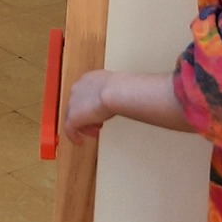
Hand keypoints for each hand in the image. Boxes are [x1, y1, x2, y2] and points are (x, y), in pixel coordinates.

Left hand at [62, 68, 192, 140]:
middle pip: (78, 104)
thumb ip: (131, 90)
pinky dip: (74, 136)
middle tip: (98, 125)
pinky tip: (80, 143)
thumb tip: (151, 92)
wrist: (117, 92)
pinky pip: (69, 129)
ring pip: (73, 116)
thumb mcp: (128, 86)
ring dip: (85, 125)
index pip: (87, 91)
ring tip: (95, 133)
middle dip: (88, 115)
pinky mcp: (73, 117)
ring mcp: (74, 102)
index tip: (102, 112)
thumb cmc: (128, 88)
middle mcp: (79, 87)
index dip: (93, 103)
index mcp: (91, 78)